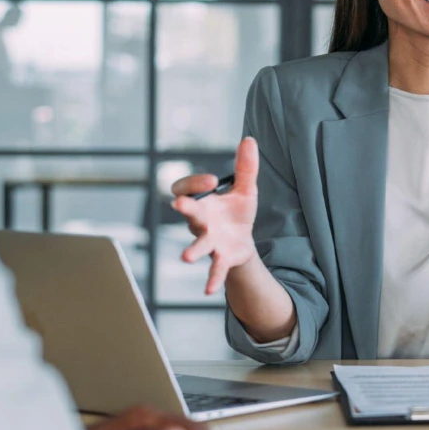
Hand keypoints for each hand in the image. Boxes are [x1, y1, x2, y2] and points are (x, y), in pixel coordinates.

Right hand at [171, 137, 259, 294]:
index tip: (212, 181)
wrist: (243, 242)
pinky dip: (211, 279)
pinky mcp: (221, 258)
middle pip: (189, 214)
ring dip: (193, 250)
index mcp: (203, 202)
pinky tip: (208, 290)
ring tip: (186, 257)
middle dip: (185, 209)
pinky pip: (214, 269)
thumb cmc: (236, 213)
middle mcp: (200, 222)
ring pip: (198, 245)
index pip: (186, 189)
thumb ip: (245, 167)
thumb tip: (249, 139)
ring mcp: (209, 241)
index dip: (195, 183)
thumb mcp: (245, 189)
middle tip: (179, 205)